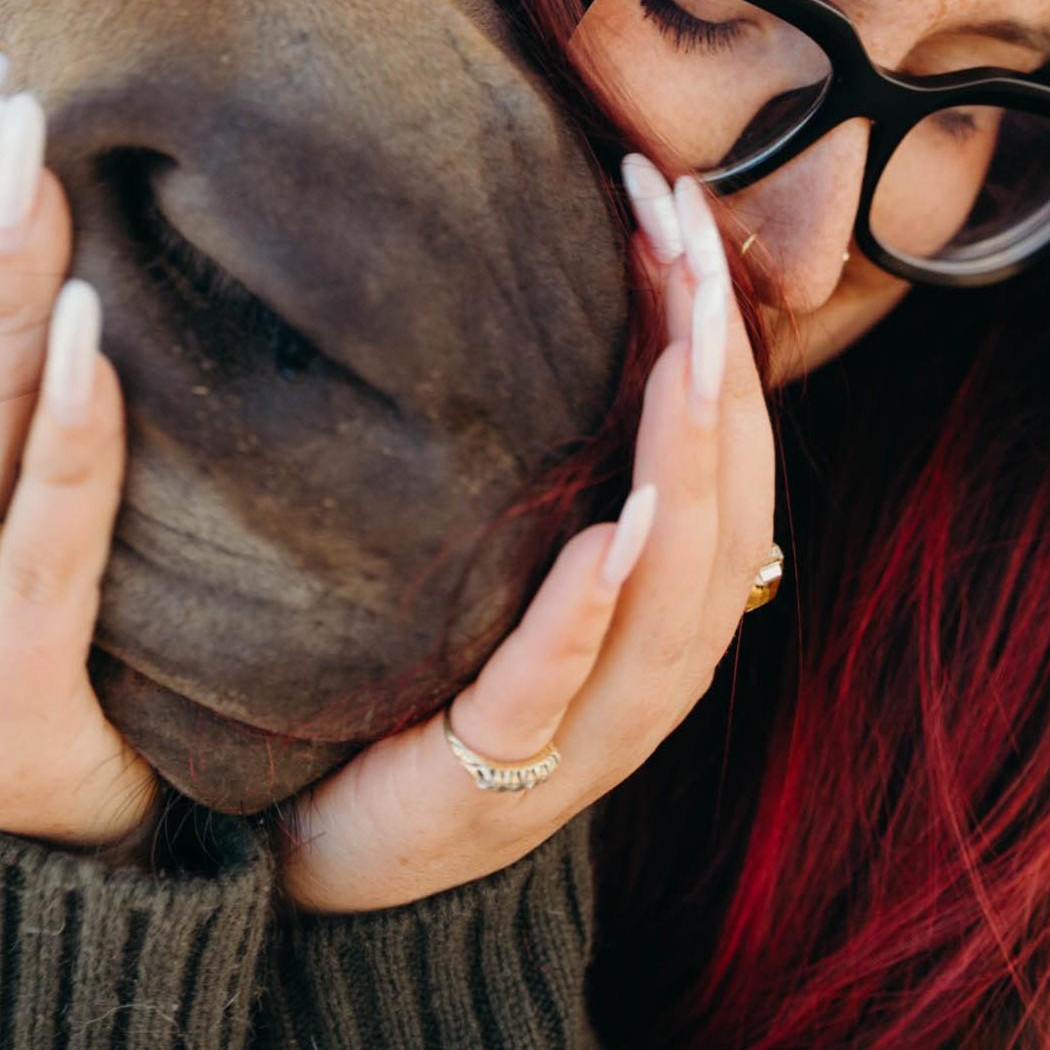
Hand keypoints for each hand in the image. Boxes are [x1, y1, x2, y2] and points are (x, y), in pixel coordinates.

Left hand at [274, 152, 775, 913]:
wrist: (325, 851)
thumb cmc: (414, 684)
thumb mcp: (490, 555)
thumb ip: (535, 457)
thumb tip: (524, 284)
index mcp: (657, 607)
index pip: (723, 452)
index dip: (718, 328)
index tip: (677, 199)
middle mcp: (648, 668)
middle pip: (725, 506)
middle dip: (716, 361)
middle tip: (685, 228)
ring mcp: (584, 733)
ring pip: (676, 594)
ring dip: (686, 465)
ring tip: (685, 351)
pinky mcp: (495, 780)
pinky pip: (559, 688)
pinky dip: (591, 609)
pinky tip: (612, 532)